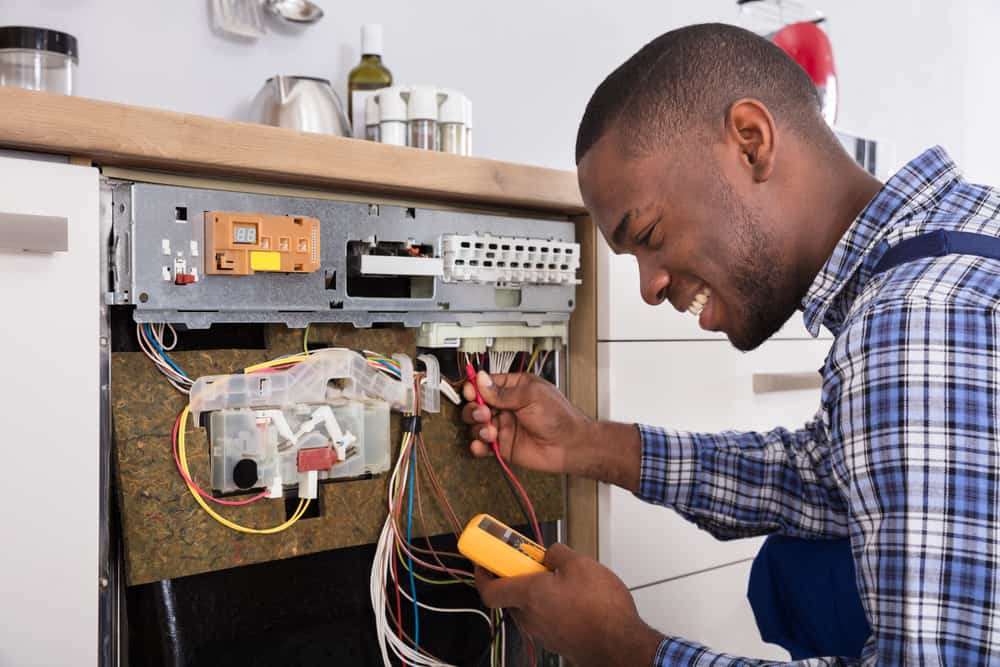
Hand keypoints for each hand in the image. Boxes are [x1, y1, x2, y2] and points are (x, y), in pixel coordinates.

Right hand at [462, 371, 594, 475]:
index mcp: (514, 388)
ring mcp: (504, 426)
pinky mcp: (503, 445)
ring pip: (477, 425)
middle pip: (476, 404)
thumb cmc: (559, 417)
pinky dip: (478, 446)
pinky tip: (482, 445)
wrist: (569, 445)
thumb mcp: (531, 396)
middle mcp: (506, 406)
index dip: (474, 387)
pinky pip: (483, 446)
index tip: (471, 392)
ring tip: (491, 430)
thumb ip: (503, 391)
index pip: (485, 384)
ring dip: (478, 427)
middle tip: (484, 413)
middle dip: (474, 409)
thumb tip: (481, 380)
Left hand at [475, 543, 663, 666]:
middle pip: (511, 595)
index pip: (489, 589)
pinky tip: (575, 597)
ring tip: (563, 578)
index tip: (485, 561)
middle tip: (532, 561)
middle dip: (519, 576)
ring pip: (530, 607)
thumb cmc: (601, 609)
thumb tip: (551, 553)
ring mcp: (544, 632)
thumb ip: (557, 553)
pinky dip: (553, 605)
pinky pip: (547, 617)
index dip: (482, 574)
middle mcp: (530, 617)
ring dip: (539, 591)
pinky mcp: (558, 640)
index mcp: (528, 595)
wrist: (621, 644)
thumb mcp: (580, 563)